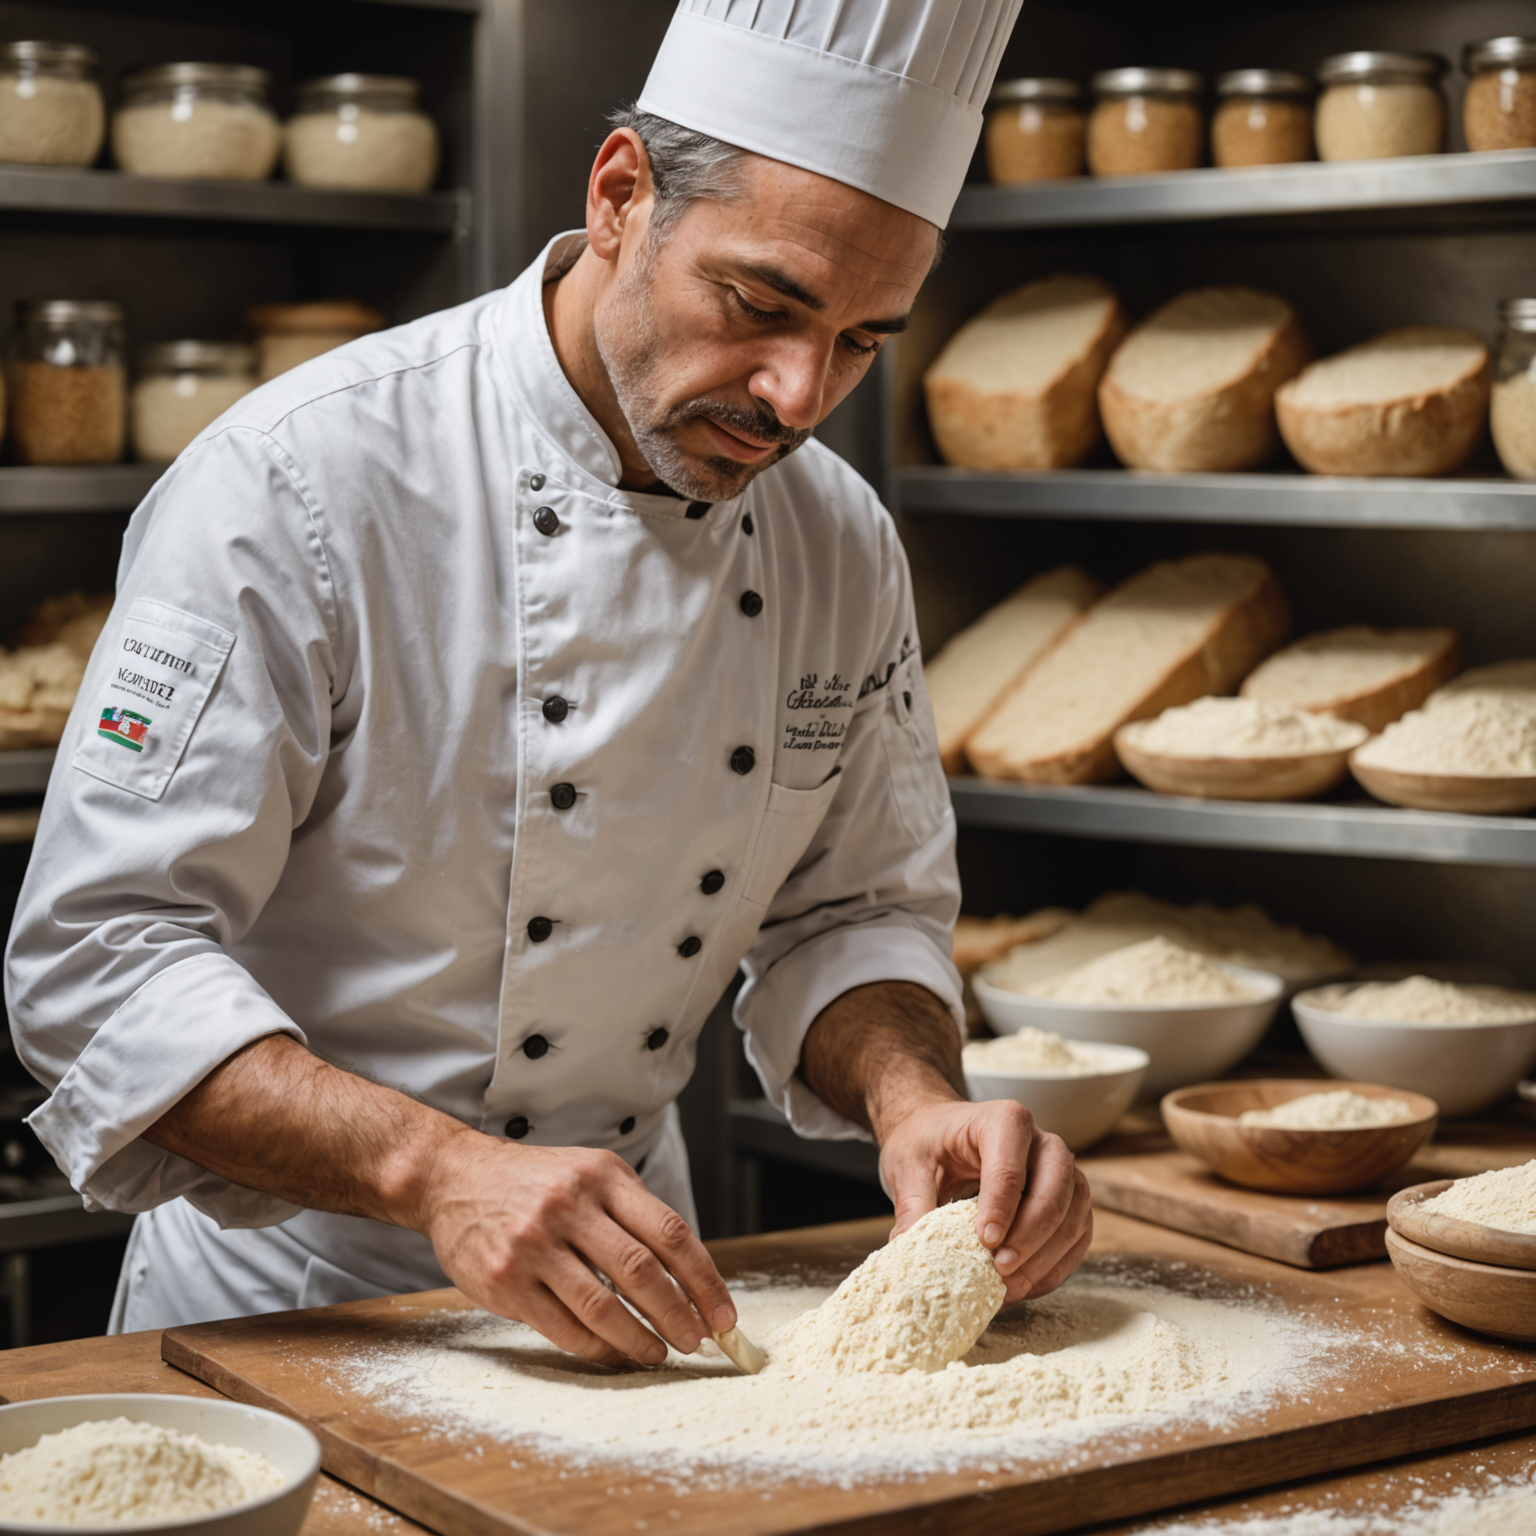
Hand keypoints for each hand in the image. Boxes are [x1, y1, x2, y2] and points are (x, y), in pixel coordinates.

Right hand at [417, 1133, 737, 1366]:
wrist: (453, 1178)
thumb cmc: (533, 1181)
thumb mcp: (590, 1172)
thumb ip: (634, 1213)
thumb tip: (688, 1274)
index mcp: (602, 1175)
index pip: (670, 1232)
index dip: (704, 1279)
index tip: (722, 1314)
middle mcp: (570, 1206)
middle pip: (642, 1271)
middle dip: (679, 1315)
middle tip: (696, 1341)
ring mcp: (535, 1245)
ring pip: (603, 1306)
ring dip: (640, 1339)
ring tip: (659, 1352)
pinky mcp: (507, 1281)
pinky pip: (564, 1327)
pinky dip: (598, 1347)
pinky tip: (615, 1352)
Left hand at [877, 1097, 1091, 1304]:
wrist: (939, 1133)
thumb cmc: (928, 1142)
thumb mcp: (908, 1165)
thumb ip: (911, 1204)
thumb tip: (906, 1249)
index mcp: (1003, 1121)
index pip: (1011, 1167)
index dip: (1002, 1208)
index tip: (986, 1242)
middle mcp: (1041, 1141)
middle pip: (1055, 1189)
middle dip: (1031, 1236)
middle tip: (1000, 1269)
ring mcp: (1062, 1170)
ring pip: (1074, 1214)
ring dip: (1047, 1256)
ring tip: (1010, 1286)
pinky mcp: (1068, 1200)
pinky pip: (1077, 1235)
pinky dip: (1057, 1266)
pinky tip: (1028, 1285)